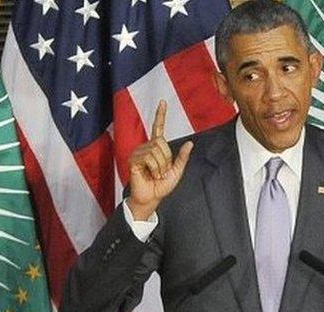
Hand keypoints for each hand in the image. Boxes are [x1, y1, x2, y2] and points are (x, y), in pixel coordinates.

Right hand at [127, 100, 193, 219]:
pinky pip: (149, 157)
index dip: (160, 115)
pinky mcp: (133, 160)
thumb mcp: (176, 172)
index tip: (163, 101)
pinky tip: (150, 175)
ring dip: (161, 166)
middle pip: (161, 142)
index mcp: (156, 147)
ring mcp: (138, 153)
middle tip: (162, 171)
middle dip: (166, 159)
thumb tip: (190, 143)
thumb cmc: (161, 186)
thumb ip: (182, 158)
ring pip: (156, 151)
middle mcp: (146, 147)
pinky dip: (154, 168)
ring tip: (156, 174)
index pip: (158, 128)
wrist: (151, 198)